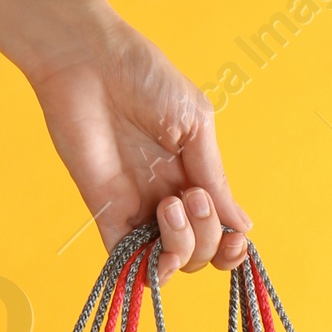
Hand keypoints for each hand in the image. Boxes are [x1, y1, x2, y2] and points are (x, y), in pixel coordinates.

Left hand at [26, 6, 250, 282]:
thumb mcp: (196, 125)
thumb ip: (215, 176)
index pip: (218, 232)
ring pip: (167, 263)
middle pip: (197, 252)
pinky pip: (125, 261)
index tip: (236, 237)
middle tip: (191, 195)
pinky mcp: (103, 211)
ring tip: (171, 206)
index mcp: (193, 176)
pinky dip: (144, 272)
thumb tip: (242, 225)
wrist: (89, 59)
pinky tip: (156, 255)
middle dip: (205, 234)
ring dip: (181, 247)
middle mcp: (166, 198)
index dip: (231, 246)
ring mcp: (136, 207)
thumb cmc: (146, 76)